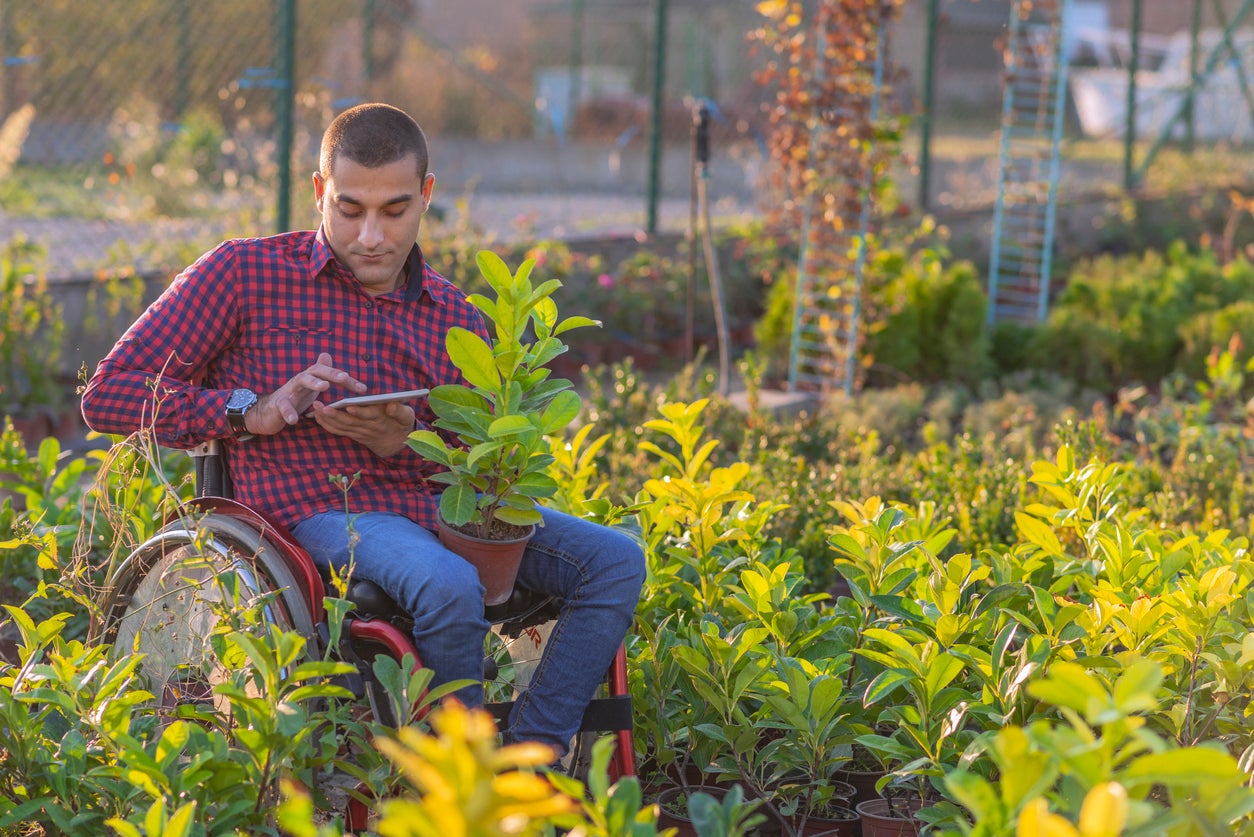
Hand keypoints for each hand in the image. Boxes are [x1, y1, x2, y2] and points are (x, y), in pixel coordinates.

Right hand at [246, 352, 366, 435]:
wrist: (267, 412)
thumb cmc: (292, 398)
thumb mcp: (309, 386)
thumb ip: (321, 374)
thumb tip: (326, 354)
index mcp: (312, 378)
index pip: (331, 375)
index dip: (348, 380)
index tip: (363, 389)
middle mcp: (300, 380)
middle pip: (317, 371)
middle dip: (331, 373)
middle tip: (344, 377)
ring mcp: (288, 391)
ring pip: (300, 380)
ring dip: (313, 382)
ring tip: (324, 386)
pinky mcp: (278, 404)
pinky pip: (283, 406)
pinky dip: (288, 412)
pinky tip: (293, 420)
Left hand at [308, 400, 415, 457]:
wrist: (397, 444)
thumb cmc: (402, 424)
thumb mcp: (407, 416)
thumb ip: (400, 411)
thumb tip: (391, 405)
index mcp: (381, 420)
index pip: (370, 415)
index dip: (360, 412)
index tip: (349, 406)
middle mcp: (368, 427)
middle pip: (350, 422)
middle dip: (335, 415)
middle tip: (323, 406)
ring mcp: (359, 432)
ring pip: (341, 427)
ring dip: (327, 419)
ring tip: (316, 408)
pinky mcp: (353, 435)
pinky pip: (338, 431)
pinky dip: (327, 425)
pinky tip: (317, 416)